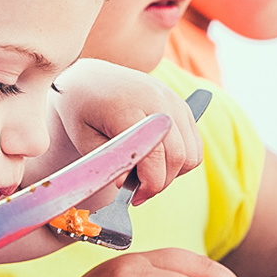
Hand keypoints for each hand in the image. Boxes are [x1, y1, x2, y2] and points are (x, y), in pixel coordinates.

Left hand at [42, 59, 203, 203]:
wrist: (90, 78)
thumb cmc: (82, 109)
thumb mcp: (84, 139)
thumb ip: (109, 164)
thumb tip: (128, 185)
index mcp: (129, 107)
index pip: (154, 157)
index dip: (148, 185)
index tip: (133, 198)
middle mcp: (157, 100)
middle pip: (177, 157)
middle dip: (160, 183)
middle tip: (139, 192)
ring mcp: (173, 100)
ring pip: (191, 153)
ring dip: (173, 173)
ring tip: (147, 175)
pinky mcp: (181, 104)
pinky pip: (195, 144)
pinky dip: (181, 160)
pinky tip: (158, 161)